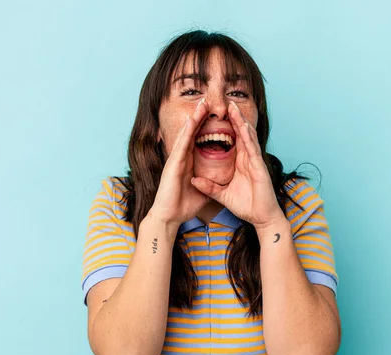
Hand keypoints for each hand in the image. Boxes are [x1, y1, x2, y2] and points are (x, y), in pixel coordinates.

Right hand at [149, 99, 209, 226]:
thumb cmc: (183, 206)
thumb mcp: (203, 192)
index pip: (198, 140)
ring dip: (194, 118)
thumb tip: (221, 181)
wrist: (169, 218)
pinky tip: (193, 120)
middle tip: (208, 100)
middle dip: (200, 117)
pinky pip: (182, 145)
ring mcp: (176, 160)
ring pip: (187, 134)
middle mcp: (181, 158)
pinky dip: (187, 132)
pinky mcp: (173, 165)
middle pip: (192, 133)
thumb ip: (210, 183)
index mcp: (188, 163)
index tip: (214, 115)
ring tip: (202, 103)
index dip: (205, 127)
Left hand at [191, 101, 285, 228]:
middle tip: (226, 103)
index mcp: (240, 163)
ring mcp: (255, 162)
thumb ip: (209, 187)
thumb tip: (194, 180)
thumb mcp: (222, 195)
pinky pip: (253, 149)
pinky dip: (249, 137)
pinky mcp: (260, 168)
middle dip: (234, 119)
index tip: (215, 116)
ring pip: (248, 137)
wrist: (261, 218)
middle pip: (240, 134)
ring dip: (241, 122)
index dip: (225, 128)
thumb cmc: (246, 206)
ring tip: (233, 108)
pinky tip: (244, 127)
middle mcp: (248, 159)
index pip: (232, 141)